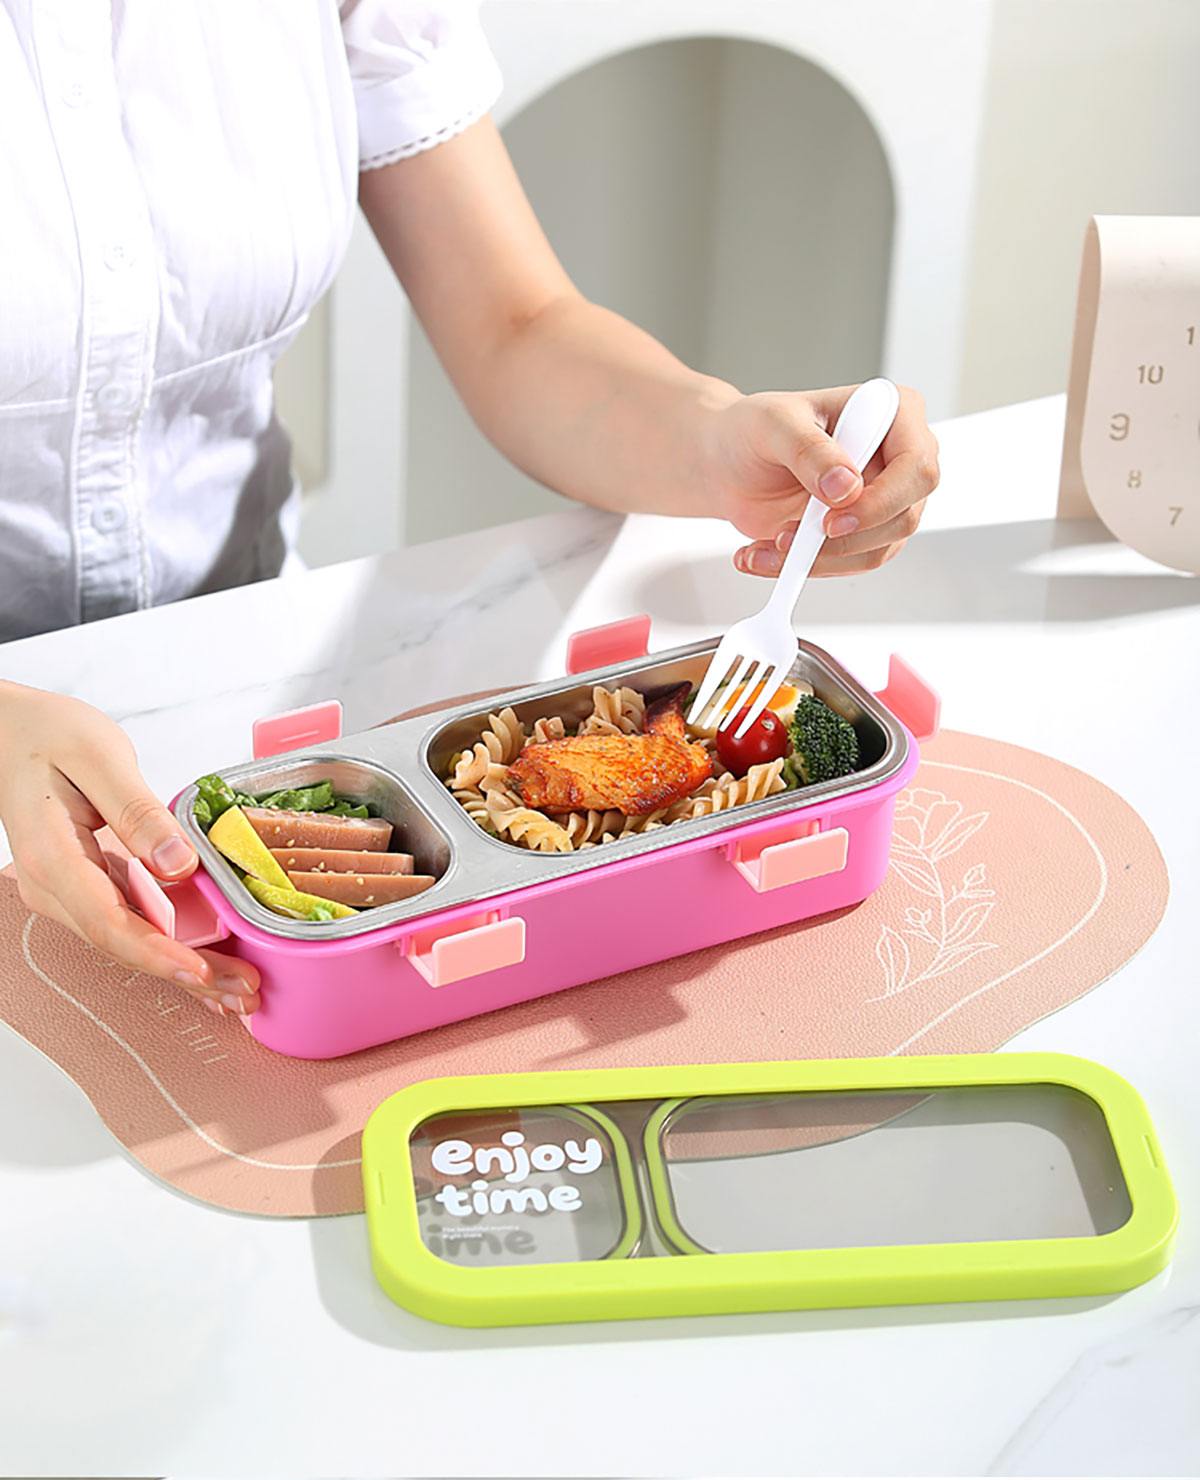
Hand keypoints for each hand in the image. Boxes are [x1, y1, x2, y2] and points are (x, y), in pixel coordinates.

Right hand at [0, 682, 259, 1013]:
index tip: (200, 971)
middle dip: (186, 974)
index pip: (108, 921)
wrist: (10, 731)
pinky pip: (129, 923)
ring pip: (128, 941)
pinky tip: (207, 961)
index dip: (157, 953)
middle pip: (123, 944)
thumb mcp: (98, 757)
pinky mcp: (84, 885)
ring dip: (183, 967)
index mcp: (51, 856)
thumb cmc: (46, 736)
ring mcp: (66, 890)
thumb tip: (178, 863)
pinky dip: (170, 945)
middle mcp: (53, 885)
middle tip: (242, 992)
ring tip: (236, 989)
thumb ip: (138, 812)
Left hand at [702, 383, 939, 576]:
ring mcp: (882, 498)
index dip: (881, 501)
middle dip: (845, 539)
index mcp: (891, 413)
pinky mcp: (861, 531)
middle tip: (790, 536)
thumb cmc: (754, 429)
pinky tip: (768, 555)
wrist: (729, 461)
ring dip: (820, 559)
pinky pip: (850, 564)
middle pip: (904, 516)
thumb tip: (846, 486)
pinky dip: (807, 568)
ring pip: (878, 549)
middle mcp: (896, 458)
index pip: (917, 466)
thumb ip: (809, 450)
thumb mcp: (773, 424)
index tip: (832, 520)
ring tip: (769, 545)